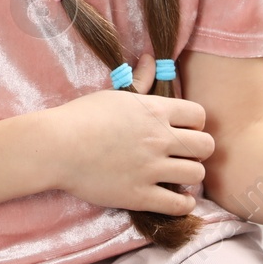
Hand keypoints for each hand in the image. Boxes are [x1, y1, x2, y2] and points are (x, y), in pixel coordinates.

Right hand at [47, 53, 213, 215]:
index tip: (185, 130)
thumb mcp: (115, 94)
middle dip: (199, 149)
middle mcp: (160, 139)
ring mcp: (151, 169)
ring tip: (178, 175)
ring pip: (196, 173)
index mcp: (156, 111)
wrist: (57, 147)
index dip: (195, 123)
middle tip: (185, 153)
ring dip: (190, 174)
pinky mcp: (139, 195)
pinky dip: (184, 203)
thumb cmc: (82, 116)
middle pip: (206, 145)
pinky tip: (179, 198)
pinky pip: (178, 204)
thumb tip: (151, 59)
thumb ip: (140, 81)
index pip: (199, 115)